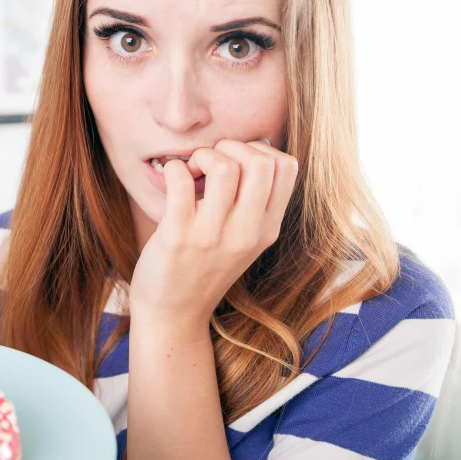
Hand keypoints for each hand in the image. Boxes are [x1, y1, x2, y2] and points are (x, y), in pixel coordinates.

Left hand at [128, 138, 298, 333]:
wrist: (173, 313)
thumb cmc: (205, 267)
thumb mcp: (245, 240)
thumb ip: (256, 204)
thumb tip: (254, 149)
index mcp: (267, 229)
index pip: (287, 167)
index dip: (261, 149)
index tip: (237, 160)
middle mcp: (246, 233)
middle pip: (261, 162)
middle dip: (233, 145)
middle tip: (211, 160)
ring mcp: (212, 236)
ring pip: (225, 168)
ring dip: (204, 155)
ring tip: (192, 170)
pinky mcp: (177, 237)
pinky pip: (180, 182)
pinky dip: (174, 169)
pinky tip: (173, 178)